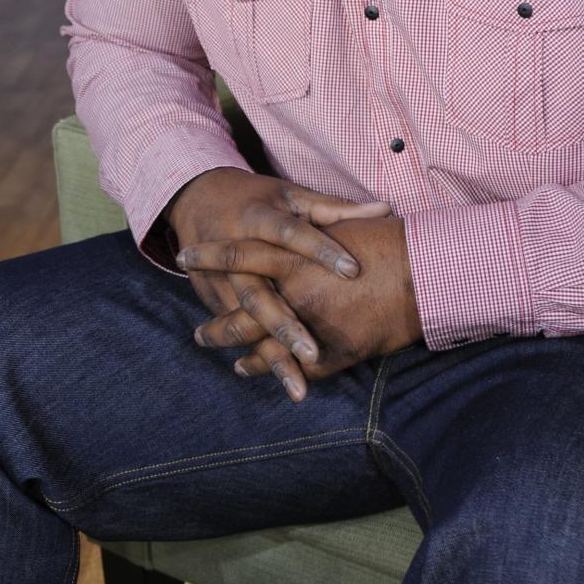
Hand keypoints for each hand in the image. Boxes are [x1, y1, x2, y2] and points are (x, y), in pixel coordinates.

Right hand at [169, 169, 390, 399]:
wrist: (198, 198)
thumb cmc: (260, 198)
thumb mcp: (293, 196)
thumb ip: (335, 209)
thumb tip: (385, 210)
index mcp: (260, 219)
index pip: (292, 235)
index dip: (321, 250)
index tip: (353, 271)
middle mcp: (236, 254)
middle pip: (260, 295)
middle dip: (285, 326)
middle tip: (313, 354)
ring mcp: (222, 281)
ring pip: (246, 324)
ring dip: (271, 356)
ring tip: (297, 386)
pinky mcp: (215, 298)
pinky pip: (238, 333)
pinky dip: (259, 359)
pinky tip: (284, 381)